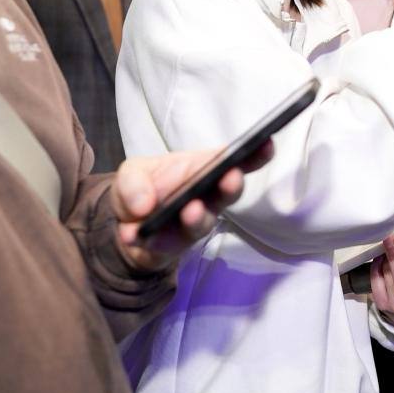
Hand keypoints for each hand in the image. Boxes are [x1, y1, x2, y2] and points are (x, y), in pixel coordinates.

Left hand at [114, 141, 271, 270]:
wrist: (126, 227)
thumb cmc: (141, 189)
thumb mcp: (131, 173)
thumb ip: (134, 181)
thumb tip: (144, 206)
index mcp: (203, 170)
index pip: (236, 161)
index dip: (254, 155)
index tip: (267, 143)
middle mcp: (206, 199)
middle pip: (227, 193)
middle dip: (230, 186)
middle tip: (231, 179)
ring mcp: (192, 226)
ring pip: (202, 224)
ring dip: (197, 218)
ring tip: (190, 210)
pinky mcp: (173, 248)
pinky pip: (165, 245)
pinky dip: (149, 240)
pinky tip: (133, 234)